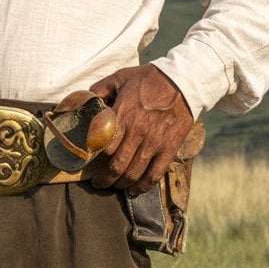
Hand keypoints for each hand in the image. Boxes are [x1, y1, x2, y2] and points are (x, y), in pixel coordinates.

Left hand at [87, 64, 193, 194]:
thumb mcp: (120, 77)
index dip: (95, 158)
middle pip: (116, 165)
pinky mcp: (168, 149)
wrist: (182, 82)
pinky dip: (143, 186)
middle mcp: (137, 133)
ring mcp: (154, 143)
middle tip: (98, 184)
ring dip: (121, 184)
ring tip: (114, 187)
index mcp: (123, 115)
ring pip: (133, 173)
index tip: (89, 163)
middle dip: (104, 179)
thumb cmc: (149, 79)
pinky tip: (135, 190)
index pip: (104, 147)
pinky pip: (154, 174)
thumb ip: (100, 88)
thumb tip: (86, 98)